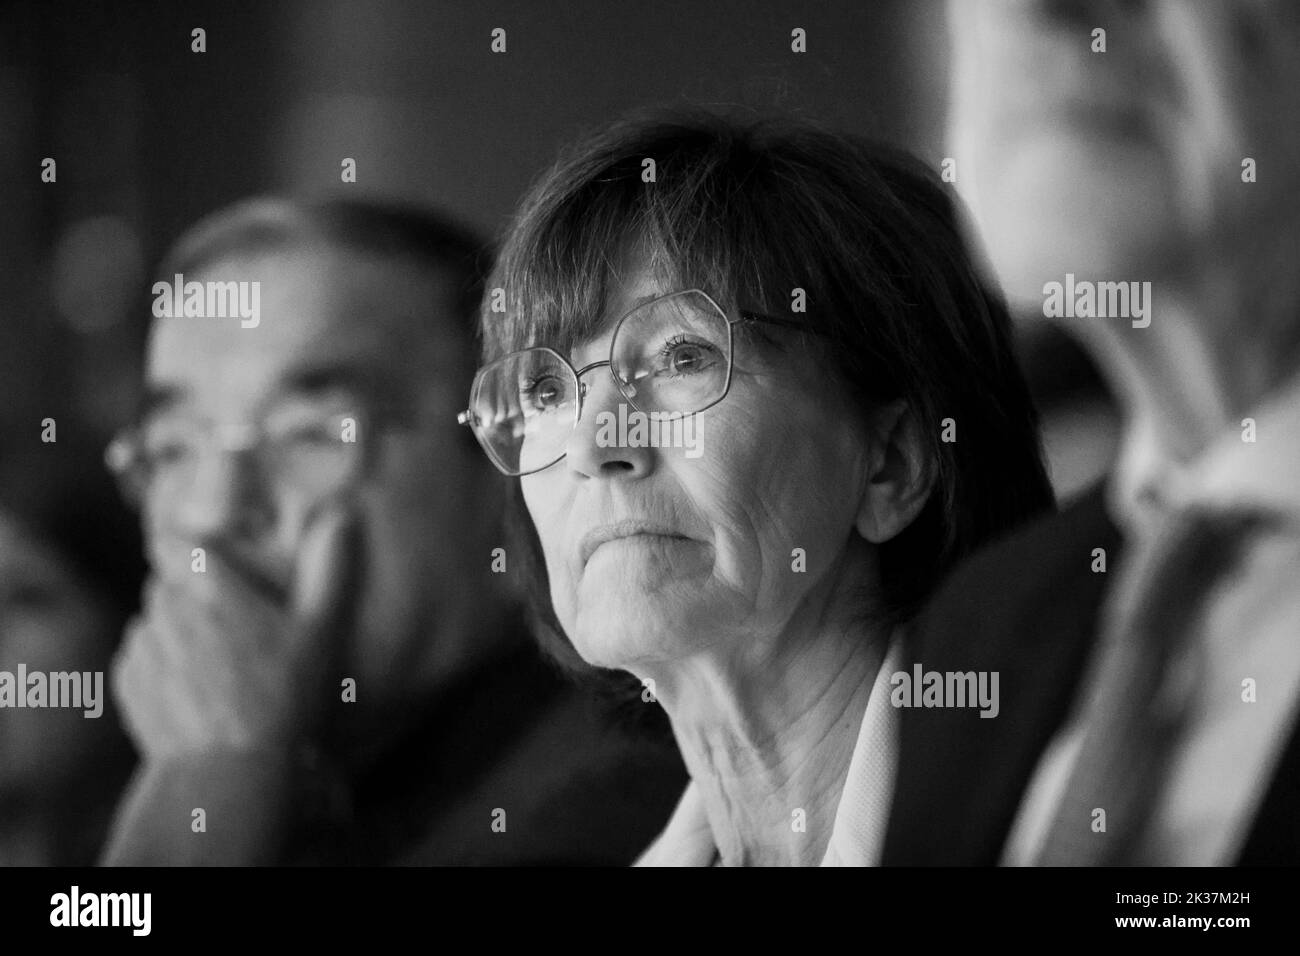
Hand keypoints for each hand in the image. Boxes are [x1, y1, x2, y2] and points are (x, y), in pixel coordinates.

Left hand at [112, 504, 358, 757]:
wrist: (229, 771)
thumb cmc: (282, 697)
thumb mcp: (319, 630)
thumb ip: (328, 569)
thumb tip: (341, 517)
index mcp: (210, 587)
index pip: (176, 544)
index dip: (192, 553)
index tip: (212, 569)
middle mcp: (167, 609)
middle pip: (167, 584)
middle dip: (190, 598)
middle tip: (230, 631)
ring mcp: (143, 646)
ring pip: (153, 621)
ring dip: (174, 633)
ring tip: (214, 669)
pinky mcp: (127, 683)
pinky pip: (140, 658)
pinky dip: (160, 667)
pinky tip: (193, 692)